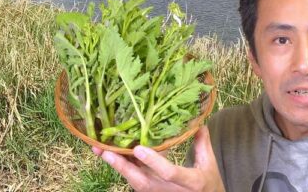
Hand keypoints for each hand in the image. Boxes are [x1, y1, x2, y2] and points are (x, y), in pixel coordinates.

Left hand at [92, 126, 223, 191]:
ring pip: (134, 181)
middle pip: (143, 182)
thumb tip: (198, 121)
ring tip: (99, 149)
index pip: (170, 173)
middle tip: (104, 151)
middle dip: (123, 167)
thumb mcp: (209, 164)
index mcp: (191, 183)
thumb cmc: (208, 183)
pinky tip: (108, 152)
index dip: (154, 162)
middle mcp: (170, 191)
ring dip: (117, 165)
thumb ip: (202, 143)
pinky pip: (134, 179)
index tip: (139, 149)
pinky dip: (122, 165)